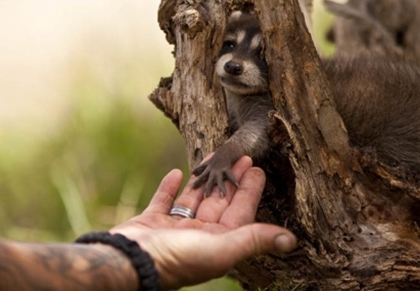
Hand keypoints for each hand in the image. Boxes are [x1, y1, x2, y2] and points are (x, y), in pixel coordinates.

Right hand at [110, 156, 296, 290]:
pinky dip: (170, 188)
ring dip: (204, 181)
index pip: (240, 212)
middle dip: (231, 180)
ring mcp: (173, 230)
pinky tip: (177, 173)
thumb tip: (291, 241)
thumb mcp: (222, 249)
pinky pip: (164, 202)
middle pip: (219, 203)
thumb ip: (254, 240)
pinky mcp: (151, 223)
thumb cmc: (176, 259)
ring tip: (213, 158)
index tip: (257, 169)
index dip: (250, 191)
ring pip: (194, 200)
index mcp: (217, 243)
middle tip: (242, 156)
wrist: (127, 262)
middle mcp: (197, 237)